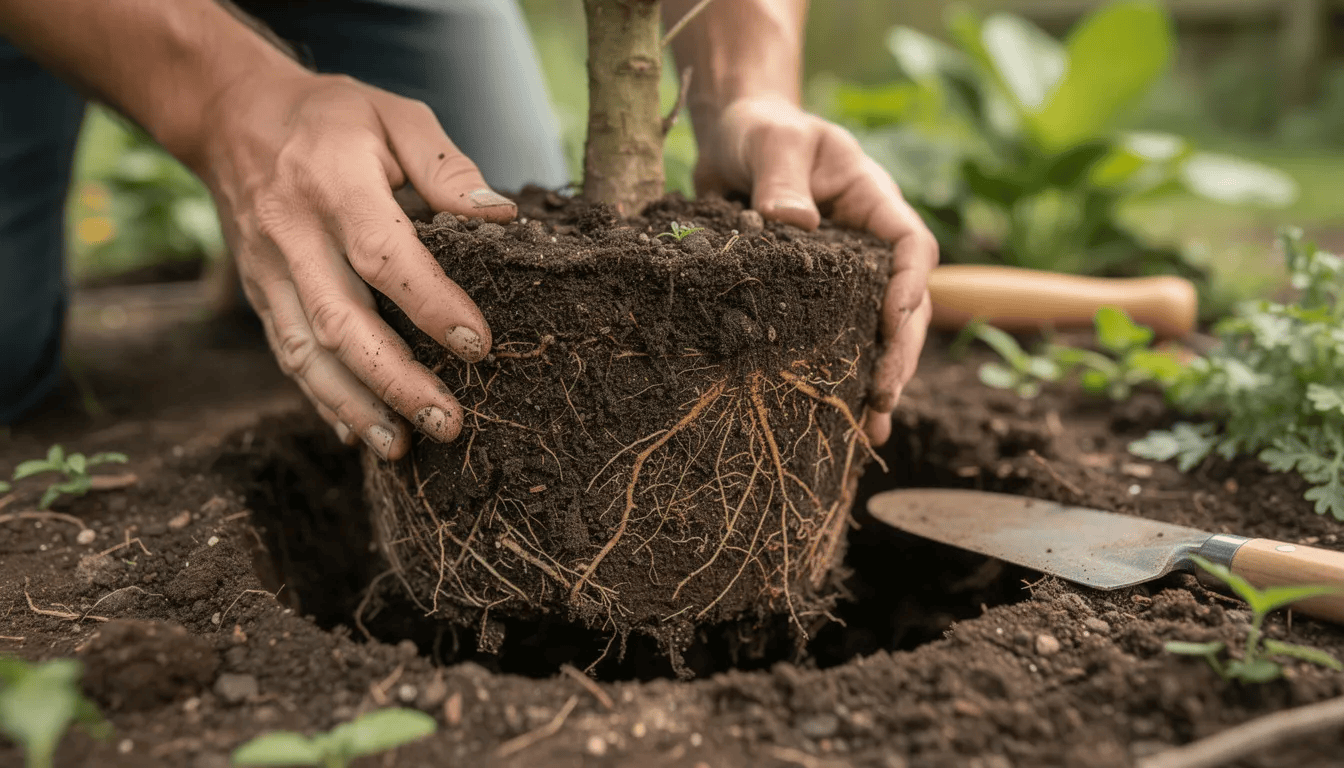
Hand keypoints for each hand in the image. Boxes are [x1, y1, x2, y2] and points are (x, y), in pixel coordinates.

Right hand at [198, 72, 514, 459]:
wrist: (231, 117)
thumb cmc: (333, 117)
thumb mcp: (394, 116)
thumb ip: (447, 167)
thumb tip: (500, 216)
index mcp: (334, 183)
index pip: (383, 255)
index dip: (431, 305)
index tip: (478, 345)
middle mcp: (293, 234)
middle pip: (342, 321)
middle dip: (396, 380)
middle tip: (450, 422)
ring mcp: (269, 271)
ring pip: (306, 354)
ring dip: (355, 407)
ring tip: (402, 448)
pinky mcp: (260, 295)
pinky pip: (288, 356)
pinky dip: (322, 400)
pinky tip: (359, 435)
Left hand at [691, 97, 937, 445]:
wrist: (735, 141)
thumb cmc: (762, 131)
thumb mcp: (773, 141)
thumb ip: (781, 177)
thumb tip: (793, 223)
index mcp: (872, 202)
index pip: (912, 246)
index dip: (910, 286)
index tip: (894, 323)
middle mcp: (867, 245)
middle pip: (905, 304)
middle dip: (899, 354)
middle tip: (883, 397)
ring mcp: (842, 276)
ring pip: (875, 332)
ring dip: (877, 380)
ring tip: (870, 429)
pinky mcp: (809, 298)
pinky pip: (833, 340)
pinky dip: (837, 379)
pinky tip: (836, 422)